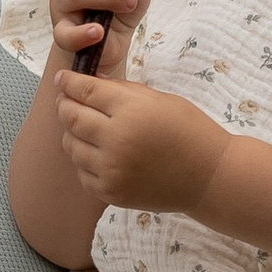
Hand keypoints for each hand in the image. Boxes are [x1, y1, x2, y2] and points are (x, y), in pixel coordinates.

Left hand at [55, 59, 226, 215]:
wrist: (209, 177)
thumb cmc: (189, 131)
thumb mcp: (160, 100)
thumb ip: (122, 91)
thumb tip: (89, 83)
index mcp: (131, 111)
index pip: (85, 91)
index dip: (68, 82)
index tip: (62, 78)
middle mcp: (117, 140)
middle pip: (72, 118)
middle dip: (64, 105)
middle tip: (65, 101)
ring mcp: (112, 169)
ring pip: (71, 146)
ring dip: (72, 134)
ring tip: (85, 129)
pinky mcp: (111, 192)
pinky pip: (82, 172)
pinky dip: (85, 161)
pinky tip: (98, 154)